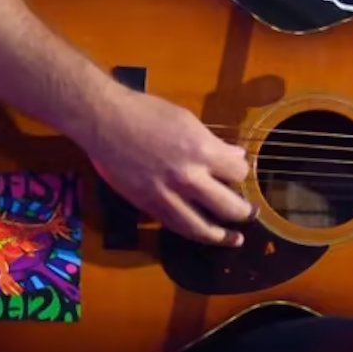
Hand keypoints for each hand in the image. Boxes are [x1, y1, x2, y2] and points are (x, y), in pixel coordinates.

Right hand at [77, 87, 251, 245]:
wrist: (103, 120)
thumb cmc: (144, 111)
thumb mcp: (185, 119)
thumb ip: (211, 142)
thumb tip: (234, 156)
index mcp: (201, 150)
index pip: (238, 173)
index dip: (242, 173)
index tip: (240, 173)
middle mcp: (188, 177)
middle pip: (229, 207)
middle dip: (244, 212)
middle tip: (249, 214)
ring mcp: (167, 194)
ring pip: (202, 228)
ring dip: (222, 236)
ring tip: (233, 239)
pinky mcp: (147, 204)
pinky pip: (175, 225)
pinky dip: (191, 232)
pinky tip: (199, 233)